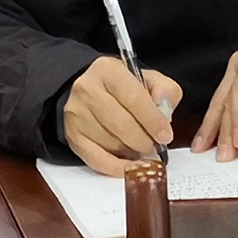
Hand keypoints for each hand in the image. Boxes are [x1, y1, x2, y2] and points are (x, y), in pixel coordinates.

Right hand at [59, 55, 180, 176]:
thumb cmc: (123, 88)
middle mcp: (87, 89)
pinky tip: (127, 166)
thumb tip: (164, 111)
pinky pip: (96, 159)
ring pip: (110, 143)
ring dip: (130, 152)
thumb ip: (164, 91)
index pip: (134, 98)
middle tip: (153, 146)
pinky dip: (115, 166)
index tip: (165, 136)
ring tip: (139, 149)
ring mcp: (76, 113)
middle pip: (121, 124)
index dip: (153, 121)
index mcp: (109, 70)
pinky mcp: (72, 135)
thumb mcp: (148, 80)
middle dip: (143, 140)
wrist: (90, 92)